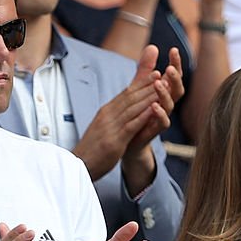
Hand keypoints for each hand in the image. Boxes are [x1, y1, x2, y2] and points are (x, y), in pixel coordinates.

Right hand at [73, 45, 164, 180]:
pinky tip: (154, 108)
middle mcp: (107, 116)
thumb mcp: (102, 129)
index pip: (125, 94)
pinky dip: (143, 115)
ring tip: (162, 86)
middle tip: (162, 73)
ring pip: (133, 108)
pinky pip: (131, 125)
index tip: (154, 73)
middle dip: (147, 85)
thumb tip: (121, 110)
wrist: (77, 166)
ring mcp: (110, 127)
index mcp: (105, 112)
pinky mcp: (114, 141)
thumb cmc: (91, 150)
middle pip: (130, 97)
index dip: (141, 83)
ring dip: (149, 96)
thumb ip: (113, 118)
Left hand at [126, 46, 179, 154]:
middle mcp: (166, 104)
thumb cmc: (137, 110)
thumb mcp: (140, 86)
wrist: (129, 138)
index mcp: (164, 92)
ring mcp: (162, 117)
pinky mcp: (155, 130)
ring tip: (158, 83)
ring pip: (170, 104)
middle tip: (169, 68)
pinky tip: (154, 105)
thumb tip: (152, 46)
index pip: (174, 75)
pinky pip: (163, 123)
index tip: (173, 50)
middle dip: (175, 78)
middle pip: (177, 89)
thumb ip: (145, 68)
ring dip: (165, 93)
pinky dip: (160, 114)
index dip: (176, 63)